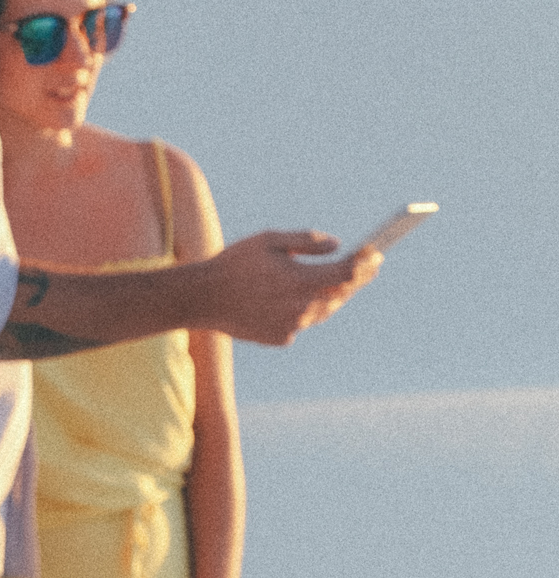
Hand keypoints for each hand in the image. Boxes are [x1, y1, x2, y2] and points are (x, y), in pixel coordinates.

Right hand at [199, 233, 382, 345]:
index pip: (348, 273)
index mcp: (300, 280)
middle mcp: (302, 307)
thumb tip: (338, 245)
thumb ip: (306, 240)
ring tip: (332, 281)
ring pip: (324, 310)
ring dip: (331, 295)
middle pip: (342, 294)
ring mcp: (293, 326)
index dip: (366, 263)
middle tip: (365, 265)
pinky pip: (302, 322)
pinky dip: (303, 310)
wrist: (201, 299)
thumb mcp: (268, 240)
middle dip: (355, 279)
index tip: (376, 253)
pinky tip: (289, 299)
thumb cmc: (234, 263)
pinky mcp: (282, 338)